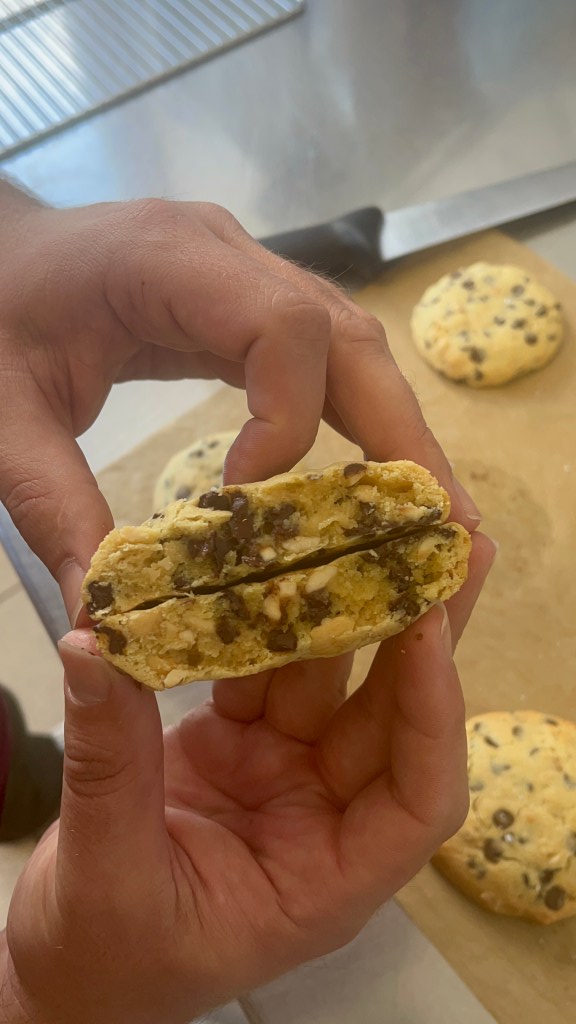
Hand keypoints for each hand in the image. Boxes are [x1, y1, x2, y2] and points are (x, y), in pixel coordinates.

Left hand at [0, 183, 479, 617]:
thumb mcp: (2, 416)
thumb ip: (51, 505)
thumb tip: (106, 619)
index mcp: (168, 260)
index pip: (282, 327)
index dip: (290, 422)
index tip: (250, 503)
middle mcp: (227, 256)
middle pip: (347, 336)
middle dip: (399, 436)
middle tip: (440, 524)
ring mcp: (244, 274)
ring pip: (351, 344)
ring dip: (394, 431)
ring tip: (429, 515)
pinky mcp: (245, 304)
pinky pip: (322, 357)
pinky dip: (356, 420)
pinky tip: (373, 479)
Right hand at [1, 534, 493, 1023]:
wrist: (67, 964)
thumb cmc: (106, 957)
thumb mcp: (111, 872)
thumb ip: (110, 759)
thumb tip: (95, 645)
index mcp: (329, 878)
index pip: (420, 796)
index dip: (433, 711)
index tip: (426, 628)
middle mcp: (324, 816)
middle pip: (395, 716)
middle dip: (420, 631)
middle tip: (442, 543)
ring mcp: (282, 770)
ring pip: (331, 677)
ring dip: (343, 606)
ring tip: (362, 528)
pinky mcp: (238, 740)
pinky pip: (261, 668)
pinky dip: (258, 620)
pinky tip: (262, 566)